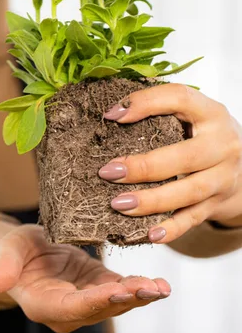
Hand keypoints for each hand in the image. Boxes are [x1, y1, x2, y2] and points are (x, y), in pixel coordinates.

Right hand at [0, 224, 169, 332]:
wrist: (27, 252)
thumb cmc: (14, 251)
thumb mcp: (7, 252)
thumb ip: (1, 269)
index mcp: (44, 304)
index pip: (72, 307)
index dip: (94, 300)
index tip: (115, 289)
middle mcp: (69, 310)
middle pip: (100, 308)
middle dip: (126, 298)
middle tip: (150, 288)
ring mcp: (87, 300)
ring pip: (116, 302)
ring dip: (139, 295)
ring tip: (161, 288)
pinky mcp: (100, 286)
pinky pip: (121, 289)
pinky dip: (140, 288)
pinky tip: (160, 284)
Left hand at [99, 83, 241, 242]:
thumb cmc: (204, 132)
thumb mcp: (192, 112)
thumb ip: (159, 106)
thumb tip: (113, 111)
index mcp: (212, 113)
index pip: (180, 98)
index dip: (146, 103)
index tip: (112, 116)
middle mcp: (223, 144)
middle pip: (185, 157)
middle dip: (143, 167)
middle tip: (107, 172)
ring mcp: (224, 177)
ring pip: (189, 192)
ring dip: (151, 200)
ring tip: (118, 204)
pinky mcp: (218, 203)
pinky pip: (193, 219)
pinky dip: (171, 229)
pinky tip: (149, 234)